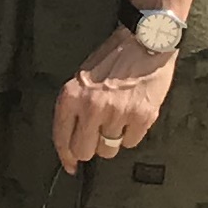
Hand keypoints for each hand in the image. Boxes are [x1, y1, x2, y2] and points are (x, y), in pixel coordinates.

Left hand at [53, 24, 174, 173]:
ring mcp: (117, 113)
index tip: (71, 166)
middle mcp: (91, 107)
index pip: (62, 138)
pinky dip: (133, 133)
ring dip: (113, 139)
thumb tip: (73, 139)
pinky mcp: (141, 116)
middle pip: (84, 151)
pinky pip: (131, 142)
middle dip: (91, 147)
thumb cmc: (114, 57)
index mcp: (71, 96)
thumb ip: (75, 107)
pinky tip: (134, 114)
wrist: (145, 40)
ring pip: (109, 149)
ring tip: (119, 117)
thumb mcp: (82, 78)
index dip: (66, 157)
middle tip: (99, 136)